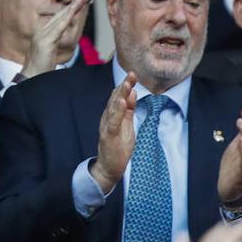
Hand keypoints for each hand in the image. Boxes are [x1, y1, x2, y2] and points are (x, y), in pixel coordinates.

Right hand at [21, 0, 88, 78]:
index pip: (58, 18)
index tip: (79, 2)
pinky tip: (72, 13)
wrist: (32, 77)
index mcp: (43, 33)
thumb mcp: (50, 51)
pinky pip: (57, 29)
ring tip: (81, 0)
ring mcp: (41, 36)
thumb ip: (55, 41)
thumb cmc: (42, 67)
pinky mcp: (44, 42)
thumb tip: (62, 35)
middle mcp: (41, 31)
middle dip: (72, 5)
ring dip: (71, 9)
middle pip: (59, 15)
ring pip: (59, 19)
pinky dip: (65, 20)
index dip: (68, 10)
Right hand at [90, 73, 137, 193]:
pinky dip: (117, 112)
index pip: (119, 97)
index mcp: (113, 115)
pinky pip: (113, 122)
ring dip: (120, 95)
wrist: (109, 167)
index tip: (133, 73)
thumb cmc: (118, 146)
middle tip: (131, 74)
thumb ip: (129, 109)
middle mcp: (108, 118)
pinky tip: (122, 103)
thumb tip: (133, 92)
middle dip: (123, 86)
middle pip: (115, 99)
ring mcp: (107, 126)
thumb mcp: (127, 124)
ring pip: (113, 108)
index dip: (125, 85)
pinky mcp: (109, 136)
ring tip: (126, 85)